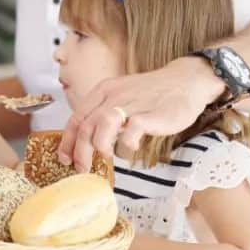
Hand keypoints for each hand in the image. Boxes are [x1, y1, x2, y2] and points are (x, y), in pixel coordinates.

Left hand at [58, 56, 220, 169]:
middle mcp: (112, 97)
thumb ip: (105, 114)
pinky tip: (131, 148)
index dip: (67, 141)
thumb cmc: (152, 93)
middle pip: (85, 126)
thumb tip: (89, 140)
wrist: (185, 81)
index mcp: (102, 92)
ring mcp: (131, 105)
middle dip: (80, 151)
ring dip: (100, 146)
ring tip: (106, 156)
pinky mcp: (150, 115)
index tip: (65, 158)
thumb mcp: (122, 97)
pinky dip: (126, 144)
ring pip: (102, 125)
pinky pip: (131, 132)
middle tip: (82, 168)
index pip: (76, 118)